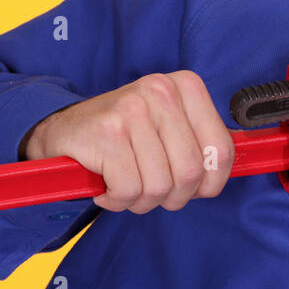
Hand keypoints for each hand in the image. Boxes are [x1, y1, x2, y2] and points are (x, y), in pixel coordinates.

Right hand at [20, 70, 235, 213]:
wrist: (64, 130)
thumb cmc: (125, 135)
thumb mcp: (170, 128)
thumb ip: (201, 146)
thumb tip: (224, 175)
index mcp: (186, 86)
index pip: (222, 150)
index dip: (210, 182)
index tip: (192, 187)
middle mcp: (161, 91)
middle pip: (190, 173)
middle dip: (172, 196)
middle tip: (150, 190)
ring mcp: (132, 110)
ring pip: (159, 186)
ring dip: (141, 200)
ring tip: (125, 185)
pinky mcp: (106, 133)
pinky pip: (129, 190)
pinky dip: (117, 201)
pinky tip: (106, 187)